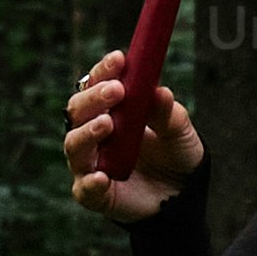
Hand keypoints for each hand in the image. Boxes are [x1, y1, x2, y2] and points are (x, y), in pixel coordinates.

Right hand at [62, 49, 200, 222]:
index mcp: (109, 110)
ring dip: (87, 132)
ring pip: (74, 145)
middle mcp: (92, 134)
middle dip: (94, 98)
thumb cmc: (176, 155)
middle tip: (116, 91)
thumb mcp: (179, 131)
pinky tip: (102, 177)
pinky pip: (84, 189)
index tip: (120, 59)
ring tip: (108, 124)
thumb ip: (168, 114)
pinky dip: (90, 182)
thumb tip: (160, 92)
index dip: (104, 70)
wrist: (183, 196)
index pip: (95, 84)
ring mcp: (90, 164)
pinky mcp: (95, 194)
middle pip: (78, 110)